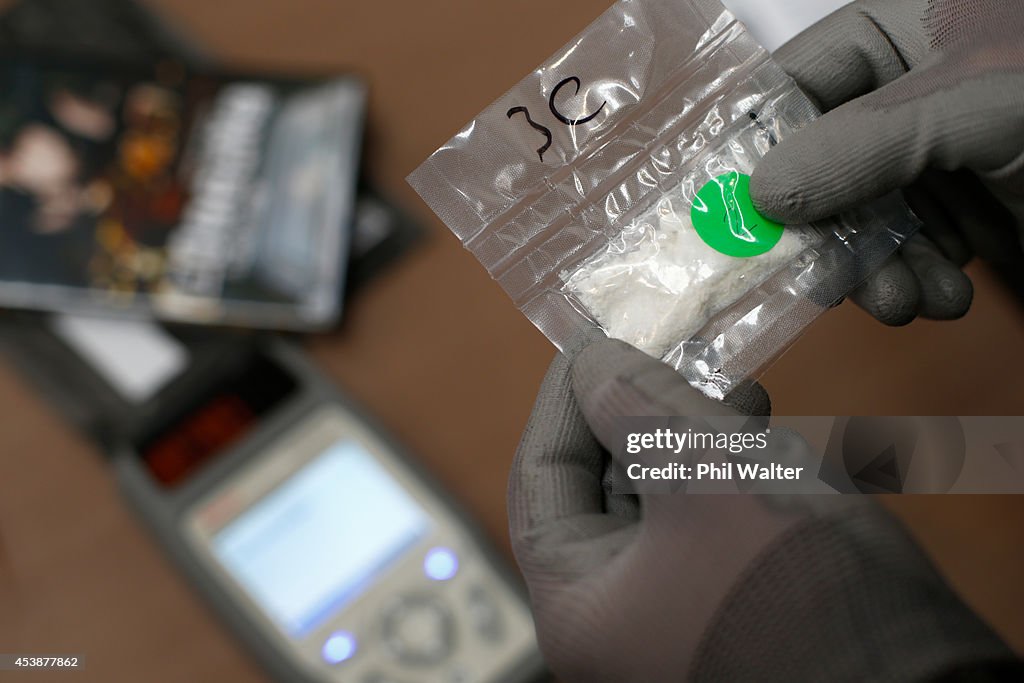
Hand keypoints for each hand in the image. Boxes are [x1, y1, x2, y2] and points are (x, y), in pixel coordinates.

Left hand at [509, 339, 1015, 680]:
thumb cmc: (790, 582)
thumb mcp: (702, 474)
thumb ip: (635, 407)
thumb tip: (592, 360)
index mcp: (578, 602)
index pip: (542, 478)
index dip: (563, 399)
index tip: (591, 340)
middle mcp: (613, 617)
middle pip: (597, 490)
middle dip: (635, 413)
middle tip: (664, 351)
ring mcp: (670, 617)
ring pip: (657, 504)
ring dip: (686, 437)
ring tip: (729, 386)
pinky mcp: (726, 608)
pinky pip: (702, 527)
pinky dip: (720, 475)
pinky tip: (754, 430)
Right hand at [750, 0, 1023, 324]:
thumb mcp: (971, 102)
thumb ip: (863, 144)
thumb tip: (758, 193)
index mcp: (895, 31)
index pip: (792, 85)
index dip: (756, 148)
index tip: (730, 214)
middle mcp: (903, 92)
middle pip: (819, 166)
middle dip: (829, 232)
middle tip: (830, 285)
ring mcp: (934, 152)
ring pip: (862, 219)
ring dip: (878, 270)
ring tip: (908, 303)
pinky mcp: (966, 206)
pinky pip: (911, 247)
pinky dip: (920, 280)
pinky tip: (947, 298)